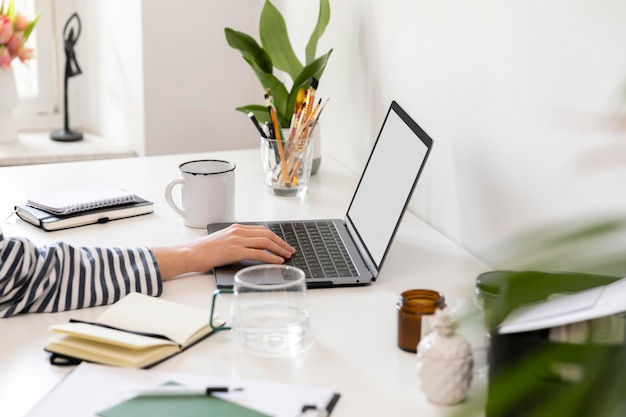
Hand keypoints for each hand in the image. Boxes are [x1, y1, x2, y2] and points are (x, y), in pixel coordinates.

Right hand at [152, 224, 295, 279]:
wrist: (191, 254)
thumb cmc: (205, 251)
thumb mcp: (223, 241)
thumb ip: (237, 241)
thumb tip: (251, 249)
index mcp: (236, 228)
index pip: (262, 230)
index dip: (275, 237)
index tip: (283, 244)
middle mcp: (238, 231)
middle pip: (267, 234)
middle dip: (281, 242)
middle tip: (290, 250)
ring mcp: (237, 240)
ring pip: (265, 242)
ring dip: (279, 249)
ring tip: (287, 256)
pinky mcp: (235, 251)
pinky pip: (258, 253)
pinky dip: (271, 257)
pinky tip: (277, 261)